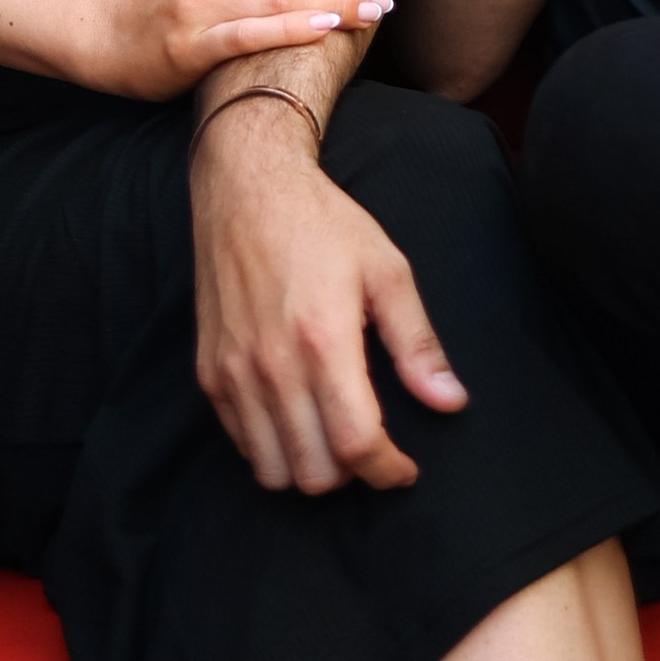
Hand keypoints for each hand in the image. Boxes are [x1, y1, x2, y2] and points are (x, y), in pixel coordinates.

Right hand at [192, 99, 466, 489]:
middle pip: (314, 472)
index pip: (356, 443)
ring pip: (273, 471)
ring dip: (310, 469)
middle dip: (352, 474)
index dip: (387, 470)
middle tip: (371, 444)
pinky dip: (272, 449)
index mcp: (323, 338)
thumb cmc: (322, 222)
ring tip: (333, 437)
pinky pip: (242, 444)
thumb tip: (450, 402)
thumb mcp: (385, 268)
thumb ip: (417, 342)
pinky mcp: (209, 372)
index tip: (404, 468)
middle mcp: (272, 364)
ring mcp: (234, 372)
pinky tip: (296, 418)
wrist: (246, 187)